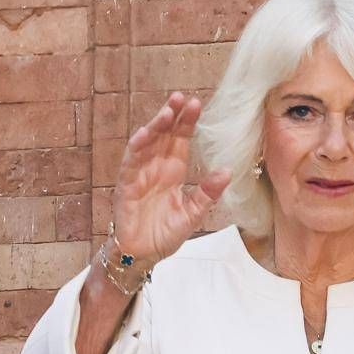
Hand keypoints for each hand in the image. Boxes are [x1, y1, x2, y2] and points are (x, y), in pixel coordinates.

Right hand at [112, 92, 230, 263]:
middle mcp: (156, 168)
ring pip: (146, 143)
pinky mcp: (126, 186)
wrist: (144, 255)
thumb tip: (227, 171)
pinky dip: (136, 149)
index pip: (180, 141)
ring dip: (155, 126)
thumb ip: (208, 193)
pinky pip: (130, 163)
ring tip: (167, 111)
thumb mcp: (194, 213)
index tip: (197, 104)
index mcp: (174, 171)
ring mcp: (139, 174)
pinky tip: (144, 135)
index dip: (187, 123)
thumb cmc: (165, 233)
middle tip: (182, 98)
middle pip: (164, 136)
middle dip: (172, 116)